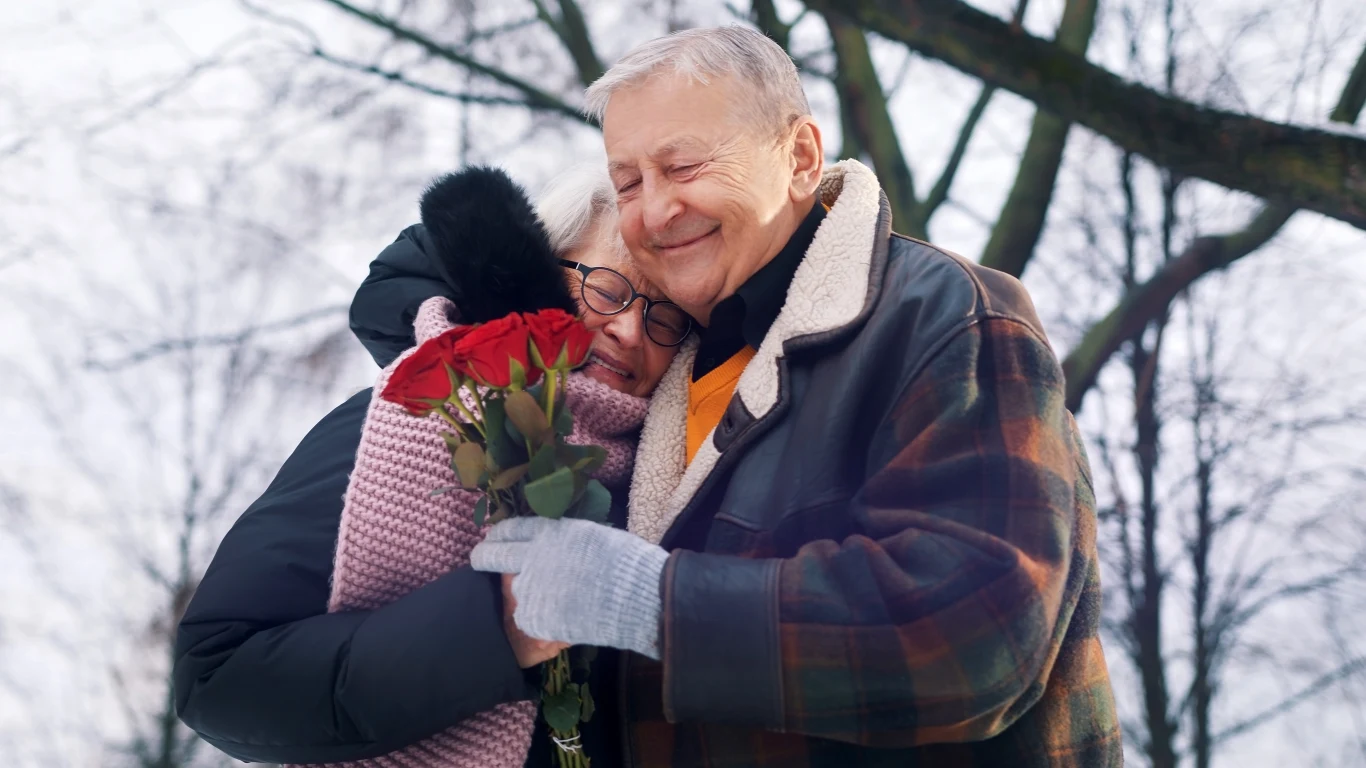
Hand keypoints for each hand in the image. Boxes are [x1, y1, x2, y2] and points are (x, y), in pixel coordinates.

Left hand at [470, 517, 668, 659]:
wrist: (635, 596)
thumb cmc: (624, 561)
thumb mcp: (591, 536)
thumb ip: (565, 540)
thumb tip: (556, 543)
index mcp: (547, 534)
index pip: (510, 531)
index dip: (498, 535)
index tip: (492, 540)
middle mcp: (530, 558)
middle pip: (493, 556)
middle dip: (484, 557)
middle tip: (481, 561)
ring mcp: (529, 589)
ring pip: (515, 592)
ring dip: (527, 595)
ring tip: (552, 602)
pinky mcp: (534, 618)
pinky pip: (530, 619)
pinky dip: (542, 622)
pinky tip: (563, 621)